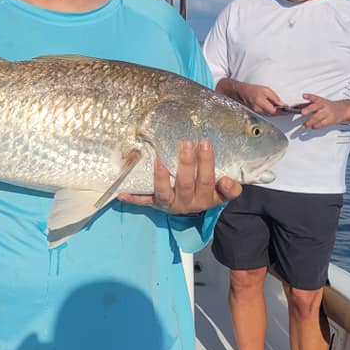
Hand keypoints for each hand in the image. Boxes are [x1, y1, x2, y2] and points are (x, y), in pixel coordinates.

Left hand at [117, 140, 241, 213]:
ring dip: (161, 177)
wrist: (189, 206)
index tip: (224, 178)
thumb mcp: (220, 189)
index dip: (223, 186)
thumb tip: (228, 180)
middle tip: (188, 143)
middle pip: (189, 184)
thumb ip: (228, 186)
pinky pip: (143, 201)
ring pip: (165, 192)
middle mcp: (189, 203)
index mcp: (208, 197)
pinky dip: (132, 198)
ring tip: (158, 160)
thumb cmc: (205, 188)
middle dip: (188, 164)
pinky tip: (121, 194)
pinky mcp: (155, 204)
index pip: (217, 190)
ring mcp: (170, 203)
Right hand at [217, 78, 283, 115]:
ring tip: (284, 110)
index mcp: (261, 103)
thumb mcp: (266, 90)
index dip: (283, 112)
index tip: (289, 111)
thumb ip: (275, 98)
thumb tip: (282, 104)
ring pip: (270, 115)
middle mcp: (259, 109)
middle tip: (289, 111)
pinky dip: (272, 112)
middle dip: (282, 113)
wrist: (242, 92)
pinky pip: (267, 114)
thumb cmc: (253, 89)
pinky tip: (276, 110)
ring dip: (277, 113)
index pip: (275, 110)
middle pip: (273, 114)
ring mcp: (257, 112)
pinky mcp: (257, 112)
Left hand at [298, 94, 349, 129]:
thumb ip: (308, 105)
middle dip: (308, 109)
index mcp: (320, 101)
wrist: (343, 110)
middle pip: (316, 107)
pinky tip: (313, 127)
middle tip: (302, 112)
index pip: (315, 97)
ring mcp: (327, 113)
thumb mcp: (320, 103)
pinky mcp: (330, 120)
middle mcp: (324, 106)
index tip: (304, 95)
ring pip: (317, 117)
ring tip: (304, 126)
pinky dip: (316, 126)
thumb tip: (296, 106)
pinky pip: (322, 124)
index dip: (309, 96)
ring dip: (309, 122)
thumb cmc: (328, 106)